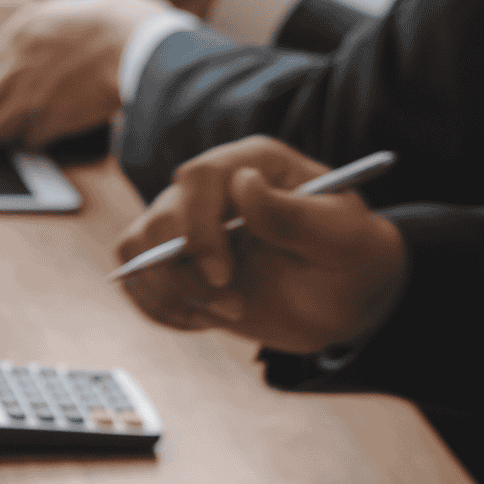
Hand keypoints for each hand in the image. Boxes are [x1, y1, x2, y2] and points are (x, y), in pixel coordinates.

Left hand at [0, 0, 169, 145]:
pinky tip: (48, 131)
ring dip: (4, 132)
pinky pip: (28, 141)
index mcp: (18, 35)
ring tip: (19, 128)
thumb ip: (38, 20)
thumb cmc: (114, 18)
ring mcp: (28, 97)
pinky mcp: (49, 120)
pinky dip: (35, 139)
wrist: (136, 44)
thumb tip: (21, 28)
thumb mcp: (66, 3)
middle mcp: (15, 67)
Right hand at [114, 136, 405, 352]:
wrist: (339, 299)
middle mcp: (212, 187)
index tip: (223, 277)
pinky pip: (134, 277)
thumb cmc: (349, 260)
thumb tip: (243, 184)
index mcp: (256, 164)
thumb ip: (293, 215)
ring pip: (138, 249)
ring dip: (173, 294)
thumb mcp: (341, 240)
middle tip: (234, 308)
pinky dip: (160, 308)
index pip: (200, 177)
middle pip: (159, 219)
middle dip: (186, 275)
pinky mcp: (168, 257)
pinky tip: (203, 319)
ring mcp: (185, 221)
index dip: (200, 228)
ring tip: (224, 314)